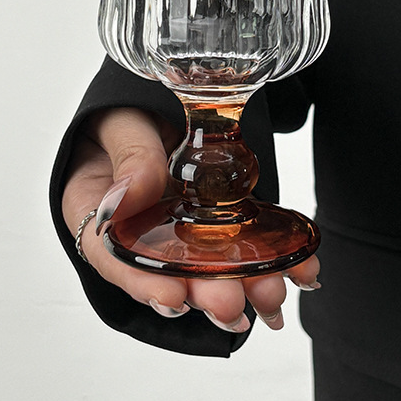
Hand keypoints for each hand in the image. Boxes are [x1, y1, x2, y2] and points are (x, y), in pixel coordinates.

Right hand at [62, 106, 319, 332]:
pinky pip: (243, 240)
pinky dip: (272, 257)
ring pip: (210, 266)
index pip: (113, 258)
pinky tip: (302, 271)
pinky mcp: (217, 219)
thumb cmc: (123, 109)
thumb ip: (129, 157)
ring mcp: (182, 229)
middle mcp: (140, 233)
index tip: (173, 298)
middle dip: (203, 292)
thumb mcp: (119, 122)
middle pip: (168, 274)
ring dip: (242, 283)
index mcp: (98, 215)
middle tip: (231, 304)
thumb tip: (125, 198)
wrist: (155, 96)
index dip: (143, 284)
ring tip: (271, 295)